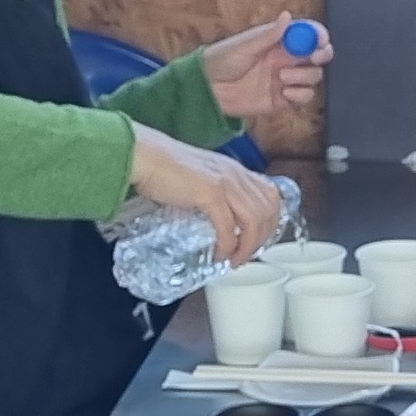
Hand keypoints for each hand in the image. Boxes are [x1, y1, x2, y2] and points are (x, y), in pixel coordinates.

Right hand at [130, 124, 286, 264]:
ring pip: (254, 220)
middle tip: (246, 255)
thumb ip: (214, 194)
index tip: (259, 239)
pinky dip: (228, 245)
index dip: (271, 221)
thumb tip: (218, 220)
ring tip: (235, 259)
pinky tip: (220, 254)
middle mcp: (236, 174)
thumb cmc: (163, 168)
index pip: (271, 195)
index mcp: (235, 170)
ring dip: (248, 246)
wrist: (143, 156)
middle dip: (262, 239)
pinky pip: (229, 226)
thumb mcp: (200, 179)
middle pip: (268, 211)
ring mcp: (225, 182)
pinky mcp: (210, 193)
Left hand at [200, 15, 330, 122]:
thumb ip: (269, 35)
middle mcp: (285, 60)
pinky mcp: (282, 100)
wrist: (207, 90)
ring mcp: (285, 80)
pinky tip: (285, 93)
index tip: (320, 41)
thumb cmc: (220, 61)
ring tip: (282, 77)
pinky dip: (300, 95)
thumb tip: (288, 16)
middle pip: (317, 56)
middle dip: (320, 56)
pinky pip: (303, 98)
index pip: (307, 35)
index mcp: (278, 42)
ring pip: (313, 77)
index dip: (318, 36)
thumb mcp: (244, 45)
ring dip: (304, 77)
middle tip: (312, 58)